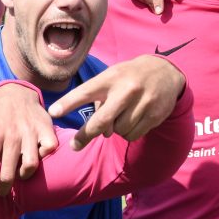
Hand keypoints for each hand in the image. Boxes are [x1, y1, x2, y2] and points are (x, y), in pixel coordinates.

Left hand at [0, 84, 57, 211]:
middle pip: (8, 172)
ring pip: (31, 165)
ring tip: (18, 171)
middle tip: (1, 191)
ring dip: (24, 175)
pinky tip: (36, 154)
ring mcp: (30, 131)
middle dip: (3, 188)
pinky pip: (48, 150)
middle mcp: (11, 134)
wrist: (14, 94)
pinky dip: (43, 156)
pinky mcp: (46, 128)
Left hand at [48, 55, 185, 149]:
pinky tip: (132, 120)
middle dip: (85, 135)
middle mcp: (126, 90)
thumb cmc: (127, 77)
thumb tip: (99, 132)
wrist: (165, 72)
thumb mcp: (111, 77)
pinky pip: (133, 135)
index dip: (68, 103)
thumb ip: (99, 99)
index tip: (52, 112)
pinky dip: (128, 132)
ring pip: (118, 131)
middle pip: (101, 121)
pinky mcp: (155, 115)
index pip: (85, 92)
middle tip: (74, 146)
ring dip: (114, 130)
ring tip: (119, 117)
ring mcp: (142, 103)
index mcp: (110, 78)